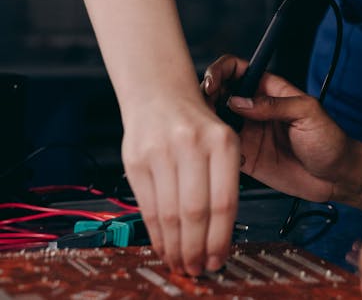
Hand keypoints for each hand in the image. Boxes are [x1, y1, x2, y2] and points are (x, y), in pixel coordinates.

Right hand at [120, 93, 239, 276]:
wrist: (159, 93)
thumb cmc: (196, 122)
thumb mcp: (224, 139)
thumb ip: (224, 179)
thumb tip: (221, 232)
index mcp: (223, 141)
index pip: (224, 201)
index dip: (220, 237)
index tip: (219, 258)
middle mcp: (192, 145)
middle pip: (196, 212)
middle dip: (197, 248)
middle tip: (199, 268)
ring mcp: (162, 153)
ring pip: (170, 213)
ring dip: (176, 246)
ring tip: (182, 263)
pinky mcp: (136, 161)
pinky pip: (148, 207)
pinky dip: (157, 233)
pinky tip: (164, 245)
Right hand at [202, 54, 351, 202]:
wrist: (337, 176)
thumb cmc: (331, 140)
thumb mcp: (308, 113)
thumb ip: (274, 104)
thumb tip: (239, 101)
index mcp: (270, 90)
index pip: (237, 70)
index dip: (220, 72)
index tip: (212, 83)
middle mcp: (254, 109)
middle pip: (219, 94)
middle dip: (206, 98)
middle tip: (204, 109)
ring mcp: (248, 133)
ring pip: (214, 123)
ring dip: (207, 125)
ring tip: (209, 131)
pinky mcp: (245, 158)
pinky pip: (221, 151)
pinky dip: (214, 151)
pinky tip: (222, 153)